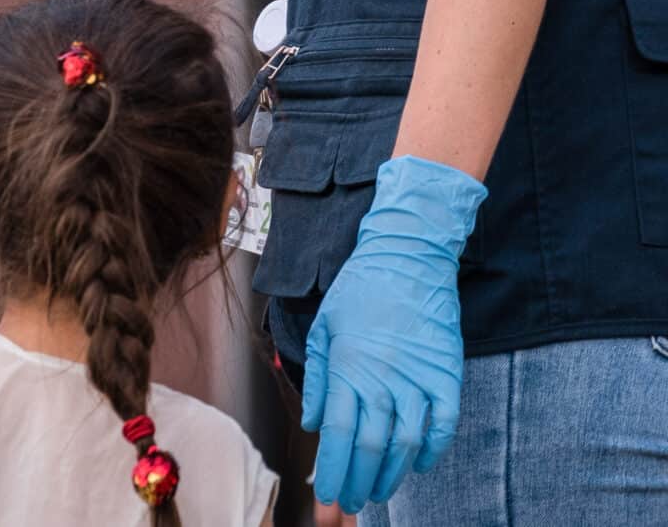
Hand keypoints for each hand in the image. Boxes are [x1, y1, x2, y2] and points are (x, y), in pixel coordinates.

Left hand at [303, 155, 486, 512]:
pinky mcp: (448, 375)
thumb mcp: (324, 328)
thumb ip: (317, 379)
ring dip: (391, 474)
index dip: (333, 471)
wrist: (408, 258)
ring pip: (405, 444)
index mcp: (347, 369)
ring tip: (379, 492)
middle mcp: (382, 379)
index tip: (328, 497)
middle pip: (369, 447)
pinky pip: (443, 425)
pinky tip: (416, 465)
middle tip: (352, 505)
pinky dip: (431, 451)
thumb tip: (312, 422)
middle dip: (358, 482)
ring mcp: (418, 379)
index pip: (337, 435)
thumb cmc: (359, 291)